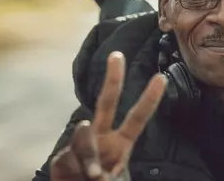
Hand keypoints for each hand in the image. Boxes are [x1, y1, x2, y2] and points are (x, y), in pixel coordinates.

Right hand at [50, 51, 166, 180]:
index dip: (149, 99)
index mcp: (121, 143)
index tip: (161, 78)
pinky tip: (75, 179)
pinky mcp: (61, 157)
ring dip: (87, 155)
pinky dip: (75, 170)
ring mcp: (80, 144)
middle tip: (117, 55)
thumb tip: (93, 168)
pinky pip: (68, 158)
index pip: (137, 118)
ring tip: (92, 175)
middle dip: (113, 79)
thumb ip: (106, 174)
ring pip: (83, 137)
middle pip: (107, 103)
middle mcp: (101, 137)